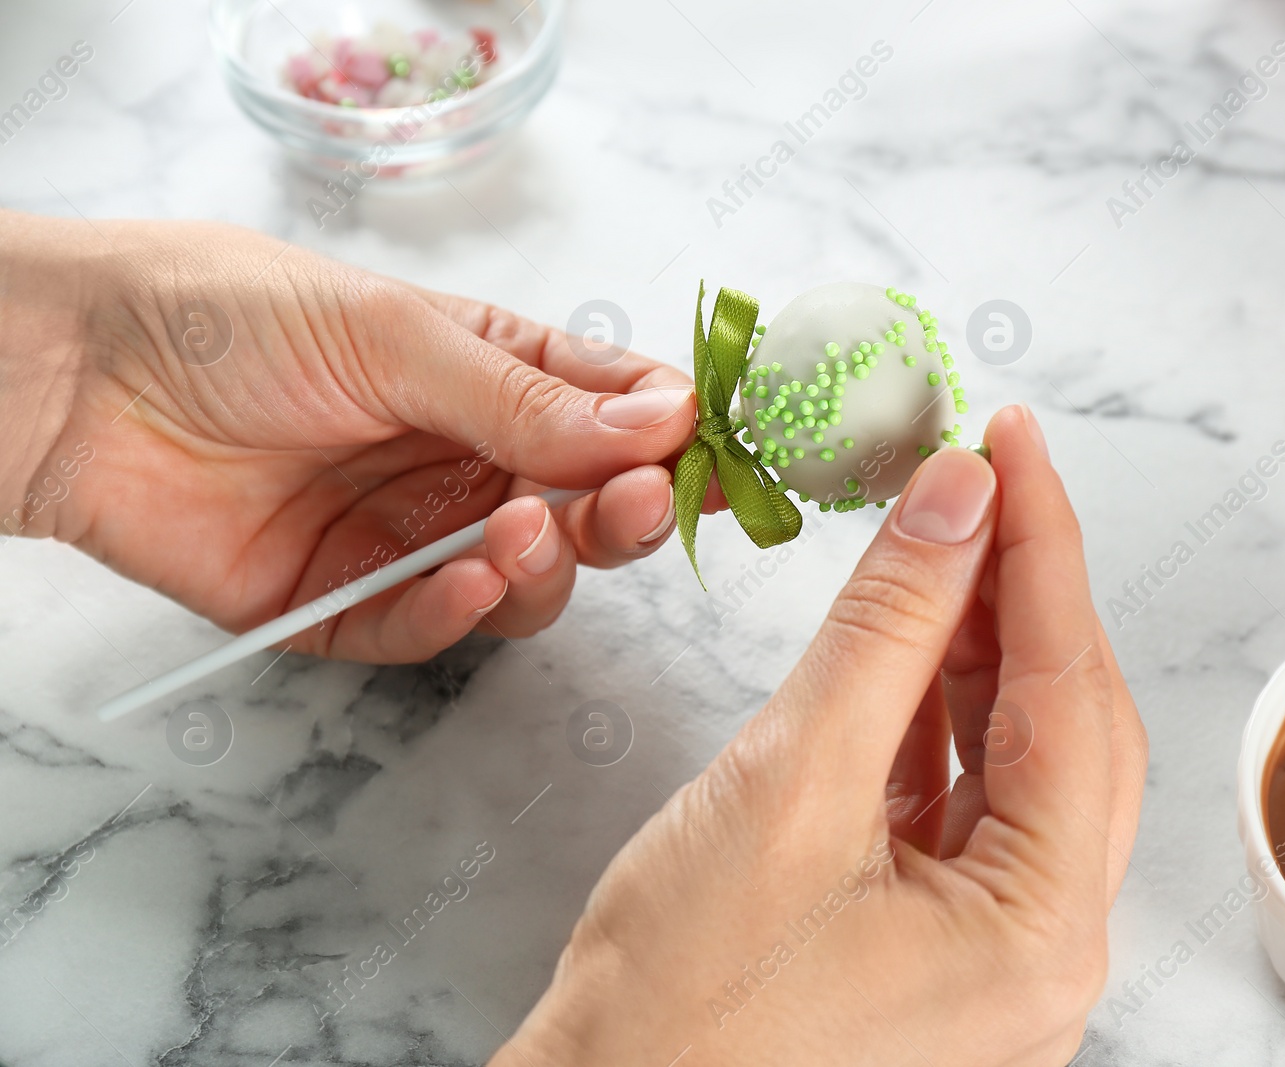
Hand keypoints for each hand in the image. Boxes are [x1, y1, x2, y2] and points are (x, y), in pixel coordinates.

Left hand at [0, 211, 698, 661]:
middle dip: (623, 515)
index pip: (610, 414)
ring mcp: (409, 538)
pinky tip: (461, 587)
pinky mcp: (345, 606)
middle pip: (584, 511)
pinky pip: (425, 632)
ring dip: (541, 569)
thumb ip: (528, 397)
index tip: (709, 456)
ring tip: (517, 535)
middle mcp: (462, 462)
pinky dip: (454, 618)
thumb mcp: (397, 335)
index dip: (667, 438)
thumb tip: (665, 422)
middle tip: (637, 506)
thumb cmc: (234, 320)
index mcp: (488, 376)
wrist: (78, 380)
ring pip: (523, 584)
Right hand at [494, 405, 1147, 1065]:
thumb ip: (888, 628)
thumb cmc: (675, 1006)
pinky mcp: (932, 946)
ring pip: (1013, 763)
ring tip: (942, 541)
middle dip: (1021, 593)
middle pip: (1064, 731)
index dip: (1042, 548)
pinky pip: (961, 806)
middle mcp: (1043, 955)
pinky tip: (910, 645)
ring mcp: (991, 958)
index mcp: (1039, 934)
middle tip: (979, 479)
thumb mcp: (788, 781)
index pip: (1073, 697)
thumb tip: (955, 500)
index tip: (1012, 442)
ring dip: (978, 648)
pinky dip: (936, 717)